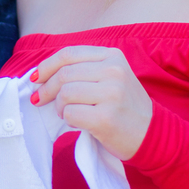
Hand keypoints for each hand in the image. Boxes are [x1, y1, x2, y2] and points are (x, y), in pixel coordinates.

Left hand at [30, 45, 152, 160]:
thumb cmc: (125, 107)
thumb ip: (83, 70)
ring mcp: (112, 94)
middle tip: (41, 101)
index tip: (35, 78)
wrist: (153, 134)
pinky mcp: (106, 118)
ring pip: (64, 94)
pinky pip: (70, 114)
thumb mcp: (112, 77)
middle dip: (46, 89)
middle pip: (63, 74)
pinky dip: (68, 120)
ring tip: (69, 113)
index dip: (46, 66)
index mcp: (113, 56)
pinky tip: (79, 123)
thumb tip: (39, 75)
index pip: (68, 54)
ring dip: (59, 107)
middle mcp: (114, 71)